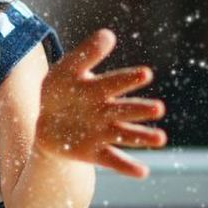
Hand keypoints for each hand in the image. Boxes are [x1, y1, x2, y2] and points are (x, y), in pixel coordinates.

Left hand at [35, 29, 166, 177]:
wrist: (47, 122)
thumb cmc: (61, 91)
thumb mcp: (66, 70)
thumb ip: (85, 54)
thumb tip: (108, 34)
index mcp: (100, 88)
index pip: (116, 82)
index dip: (129, 79)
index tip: (146, 74)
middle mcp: (106, 111)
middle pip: (125, 110)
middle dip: (140, 109)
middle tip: (158, 108)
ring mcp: (102, 133)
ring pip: (125, 135)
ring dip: (142, 137)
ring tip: (160, 139)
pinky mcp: (95, 153)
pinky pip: (113, 160)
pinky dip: (127, 167)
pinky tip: (143, 173)